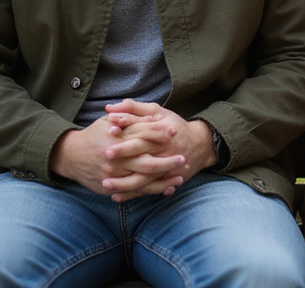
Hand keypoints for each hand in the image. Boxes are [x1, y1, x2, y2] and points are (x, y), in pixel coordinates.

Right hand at [50, 114, 185, 197]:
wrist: (70, 156)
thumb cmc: (94, 135)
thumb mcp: (108, 121)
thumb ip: (129, 117)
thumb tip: (151, 117)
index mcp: (115, 138)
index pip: (142, 134)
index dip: (159, 132)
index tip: (174, 131)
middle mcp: (115, 158)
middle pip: (146, 161)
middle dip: (166, 161)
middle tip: (182, 158)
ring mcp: (113, 175)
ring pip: (142, 179)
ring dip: (163, 179)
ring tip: (179, 177)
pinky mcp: (110, 187)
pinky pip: (134, 191)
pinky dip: (151, 191)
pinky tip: (166, 189)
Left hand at [100, 100, 217, 201]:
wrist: (200, 145)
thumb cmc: (173, 126)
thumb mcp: (157, 112)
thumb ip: (133, 108)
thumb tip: (109, 107)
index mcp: (163, 131)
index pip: (143, 129)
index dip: (126, 129)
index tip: (108, 131)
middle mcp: (166, 150)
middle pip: (143, 152)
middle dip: (124, 154)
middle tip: (106, 156)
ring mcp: (167, 168)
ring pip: (144, 177)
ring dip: (125, 182)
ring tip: (105, 183)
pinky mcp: (166, 180)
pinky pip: (147, 190)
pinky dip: (132, 194)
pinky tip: (116, 196)